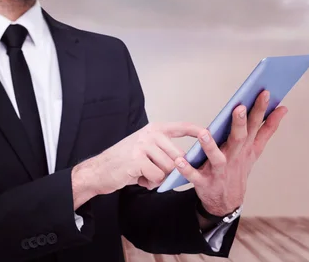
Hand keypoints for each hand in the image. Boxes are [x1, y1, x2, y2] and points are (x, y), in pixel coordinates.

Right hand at [73, 122, 205, 199]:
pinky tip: (138, 178)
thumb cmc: (124, 162)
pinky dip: (149, 182)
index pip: (181, 127)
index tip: (209, 133)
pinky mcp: (138, 159)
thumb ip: (163, 151)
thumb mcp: (144, 149)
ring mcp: (144, 145)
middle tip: (153, 172)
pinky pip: (157, 177)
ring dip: (158, 177)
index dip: (197, 131)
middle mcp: (150, 134)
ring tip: (142, 174)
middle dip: (170, 171)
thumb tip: (186, 162)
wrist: (99, 170)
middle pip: (178, 157)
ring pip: (168, 168)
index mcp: (154, 129)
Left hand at [174, 91, 287, 215]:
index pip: (255, 126)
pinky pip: (194, 176)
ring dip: (210, 147)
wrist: (227, 202)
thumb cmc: (238, 169)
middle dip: (239, 124)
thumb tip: (283, 108)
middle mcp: (234, 157)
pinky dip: (186, 169)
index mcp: (245, 148)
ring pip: (215, 158)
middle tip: (239, 108)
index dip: (260, 110)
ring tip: (204, 134)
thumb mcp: (255, 150)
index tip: (264, 93)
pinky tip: (179, 161)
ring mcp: (219, 171)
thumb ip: (267, 129)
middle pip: (238, 139)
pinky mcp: (203, 182)